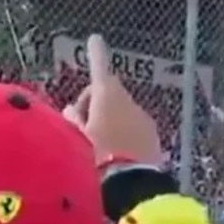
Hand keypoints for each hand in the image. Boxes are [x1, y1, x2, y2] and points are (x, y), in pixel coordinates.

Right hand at [61, 34, 164, 168]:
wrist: (131, 185)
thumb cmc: (96, 157)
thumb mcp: (75, 139)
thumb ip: (72, 120)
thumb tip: (70, 109)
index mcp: (107, 97)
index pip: (100, 68)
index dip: (96, 54)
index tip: (95, 38)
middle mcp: (128, 102)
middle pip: (108, 93)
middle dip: (93, 103)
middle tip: (78, 124)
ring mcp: (143, 119)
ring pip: (121, 112)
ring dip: (108, 121)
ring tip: (95, 146)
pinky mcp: (153, 136)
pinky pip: (132, 128)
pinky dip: (122, 134)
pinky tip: (112, 155)